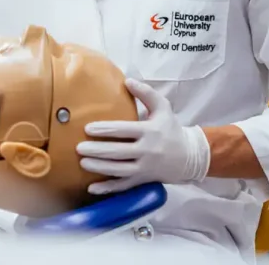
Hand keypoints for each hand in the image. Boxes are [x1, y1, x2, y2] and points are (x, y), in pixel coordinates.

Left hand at [75, 78, 210, 194]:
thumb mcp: (163, 108)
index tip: (88, 128)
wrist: (190, 157)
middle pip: (118, 152)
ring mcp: (145, 168)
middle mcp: (147, 151)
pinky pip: (124, 187)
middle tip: (79, 148)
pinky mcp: (143, 181)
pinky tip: (92, 188)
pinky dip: (108, 189)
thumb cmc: (171, 129)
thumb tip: (128, 80)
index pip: (124, 130)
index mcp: (150, 132)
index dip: (105, 130)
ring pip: (119, 170)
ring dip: (100, 168)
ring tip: (83, 162)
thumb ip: (146, 93)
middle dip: (97, 150)